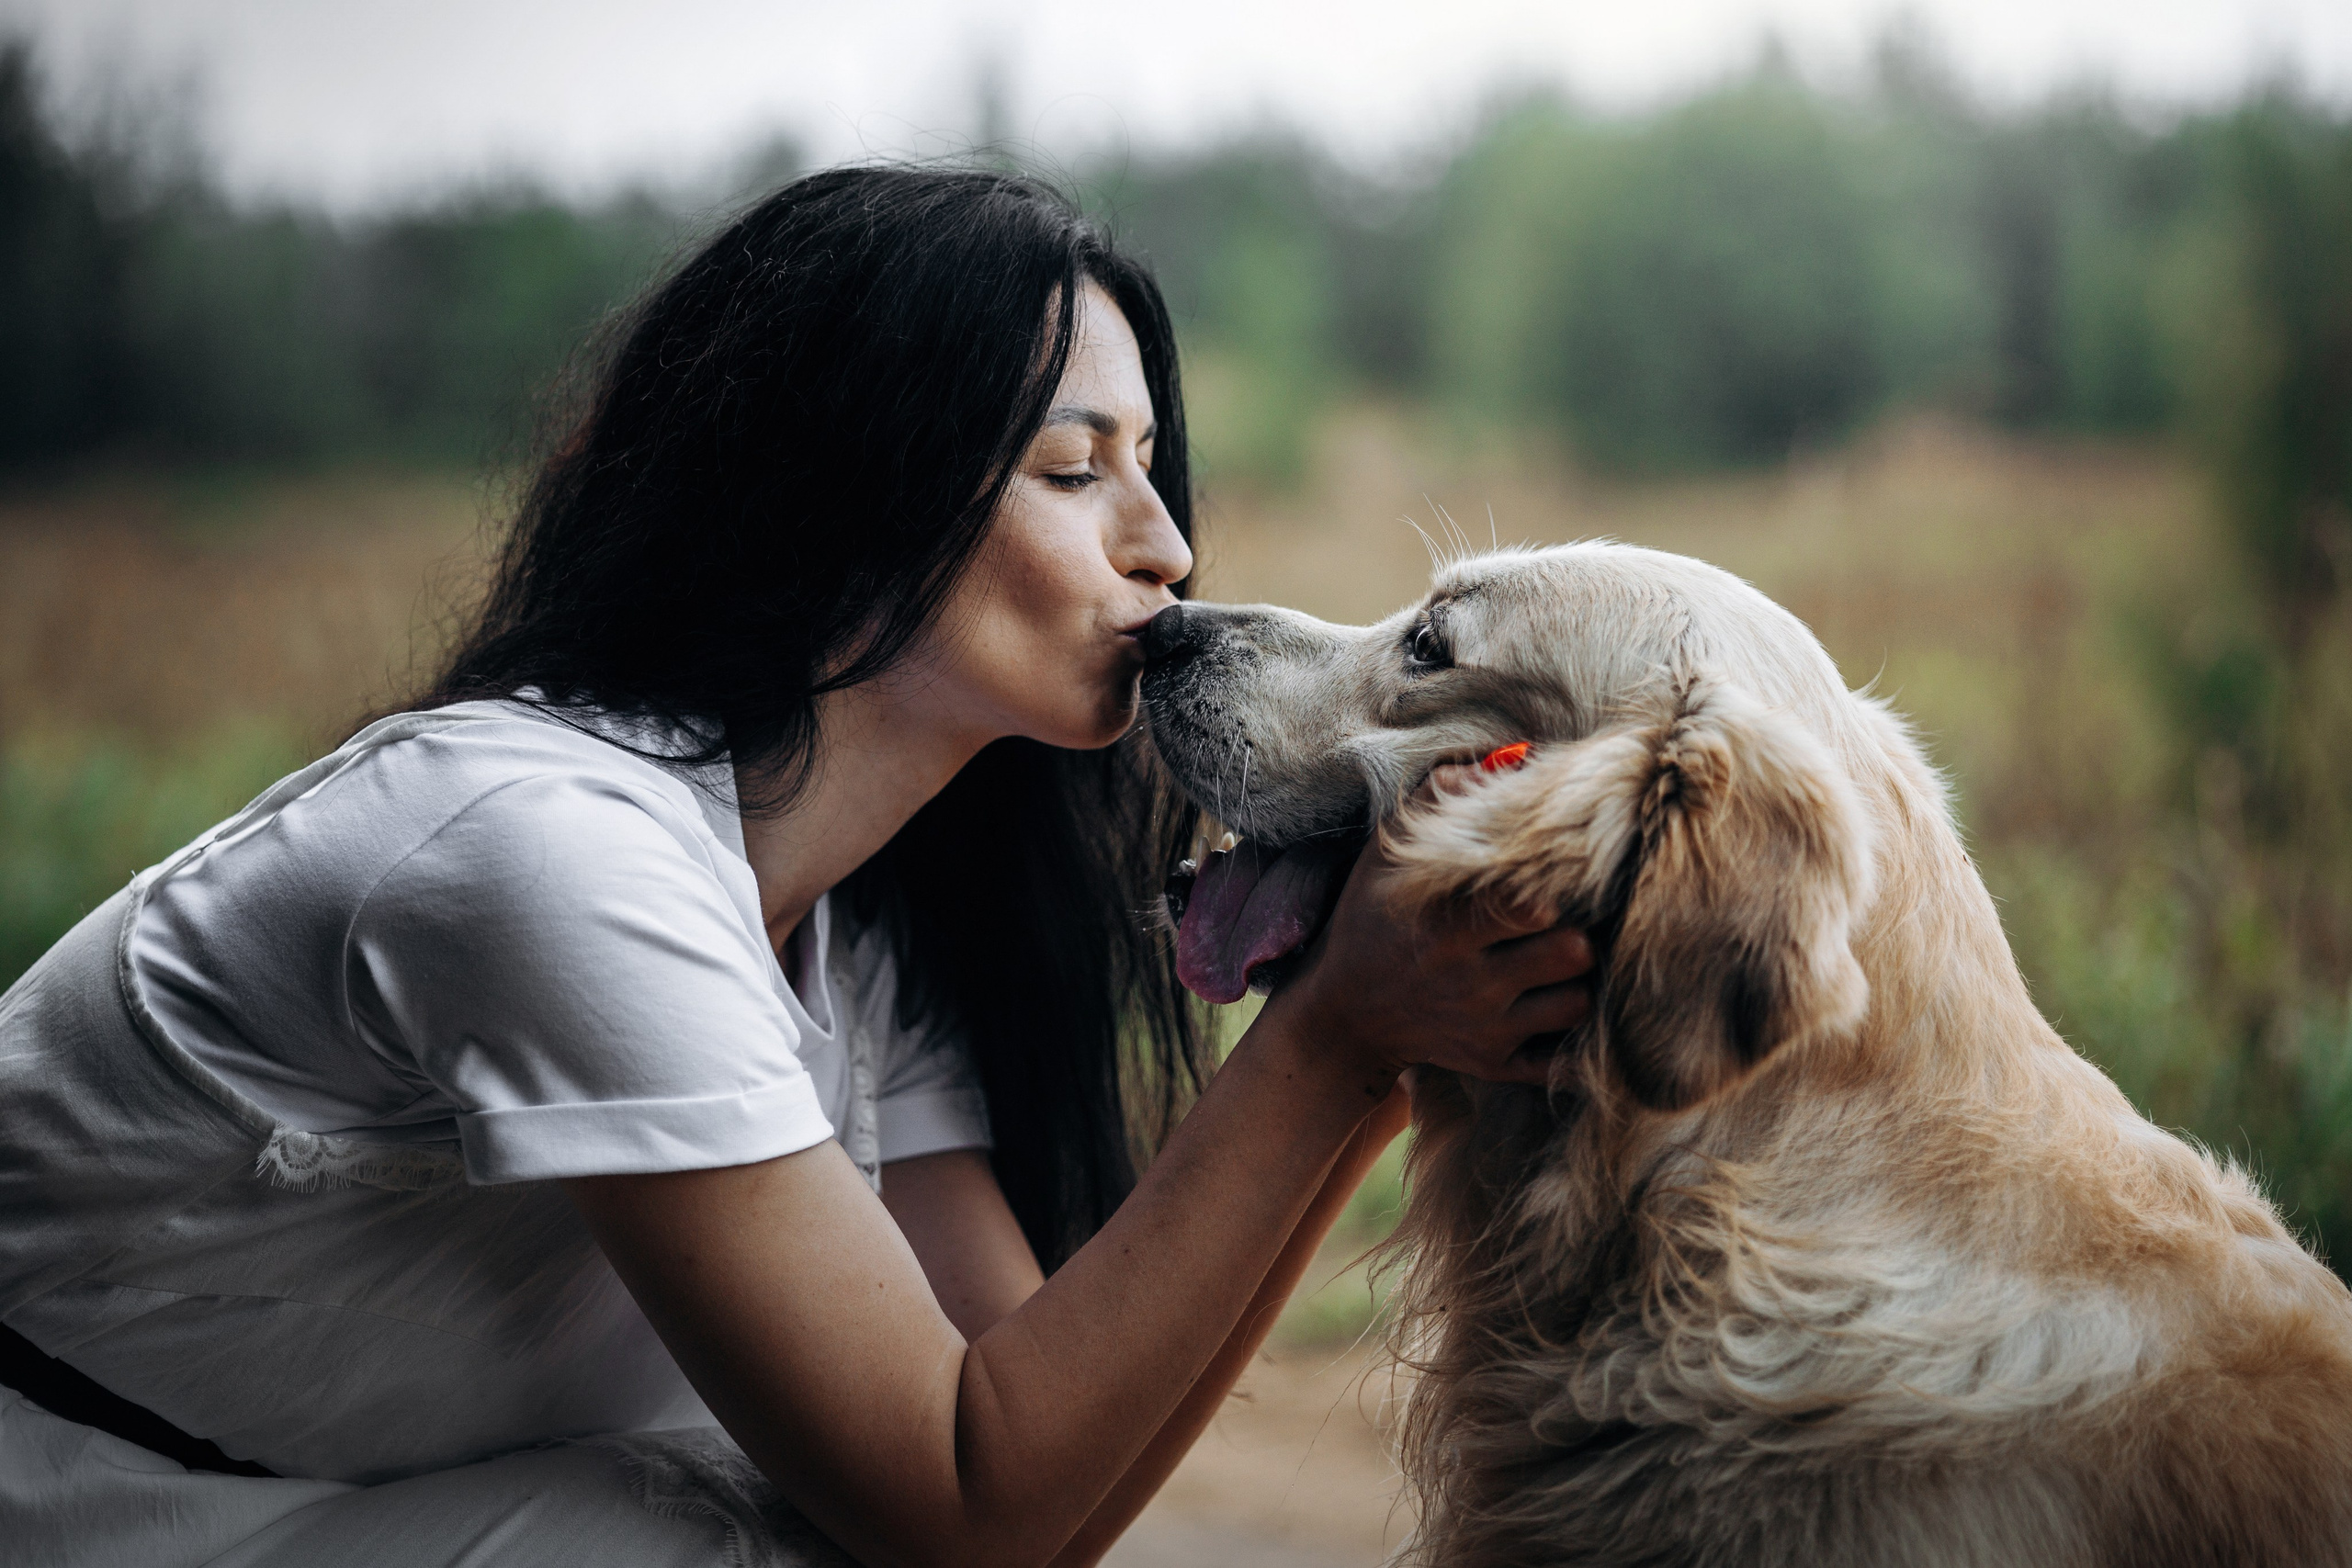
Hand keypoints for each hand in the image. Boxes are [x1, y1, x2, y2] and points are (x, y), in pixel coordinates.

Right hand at [1263, 767, 1593, 1086]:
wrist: (1342, 1016)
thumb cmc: (1372, 919)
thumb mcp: (1386, 854)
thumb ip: (1442, 795)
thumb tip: (1511, 754)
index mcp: (1450, 928)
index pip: (1535, 907)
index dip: (1557, 888)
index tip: (1555, 876)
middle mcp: (1472, 984)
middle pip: (1572, 955)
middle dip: (1579, 933)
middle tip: (1572, 919)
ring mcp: (1486, 1031)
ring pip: (1577, 1004)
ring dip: (1577, 980)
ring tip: (1562, 961)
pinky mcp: (1495, 1066)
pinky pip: (1561, 1061)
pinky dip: (1570, 1037)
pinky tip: (1555, 1005)